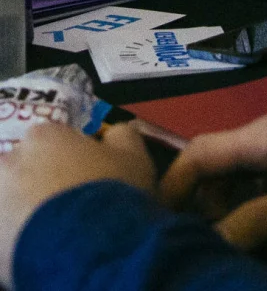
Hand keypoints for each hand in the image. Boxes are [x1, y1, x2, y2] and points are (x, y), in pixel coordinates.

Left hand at [0, 123, 154, 285]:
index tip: (85, 173)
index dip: (70, 156)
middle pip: (25, 168)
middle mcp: (11, 164)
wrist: (88, 253)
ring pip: (13, 202)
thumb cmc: (111, 193)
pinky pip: (9, 233)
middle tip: (68, 203)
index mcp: (43, 136)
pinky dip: (23, 238)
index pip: (51, 139)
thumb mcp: (133, 155)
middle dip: (42, 182)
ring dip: (28, 210)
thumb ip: (122, 136)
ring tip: (56, 229)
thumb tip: (115, 133)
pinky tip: (45, 247)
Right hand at [161, 111, 266, 247]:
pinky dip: (249, 214)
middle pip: (213, 171)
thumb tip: (207, 246)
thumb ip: (259, 221)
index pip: (198, 154)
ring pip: (237, 184)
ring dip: (223, 215)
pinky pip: (262, 191)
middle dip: (196, 209)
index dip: (170, 189)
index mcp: (263, 136)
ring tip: (215, 254)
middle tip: (187, 251)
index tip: (154, 230)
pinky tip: (250, 243)